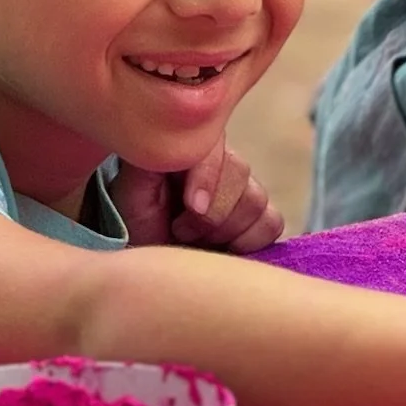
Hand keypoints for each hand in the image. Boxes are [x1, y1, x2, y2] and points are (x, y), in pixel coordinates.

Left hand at [111, 137, 284, 254]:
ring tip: (197, 241)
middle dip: (212, 214)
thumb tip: (181, 153)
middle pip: (240, 172)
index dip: (209, 177)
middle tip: (182, 231)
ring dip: (226, 230)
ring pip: (257, 200)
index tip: (193, 207)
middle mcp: (222, 161)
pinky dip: (250, 240)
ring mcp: (245, 188)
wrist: (154, 260)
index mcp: (192, 146)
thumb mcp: (133, 191)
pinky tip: (225, 248)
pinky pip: (272, 222)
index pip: (215, 145)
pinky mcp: (261, 216)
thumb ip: (151, 163)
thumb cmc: (140, 223)